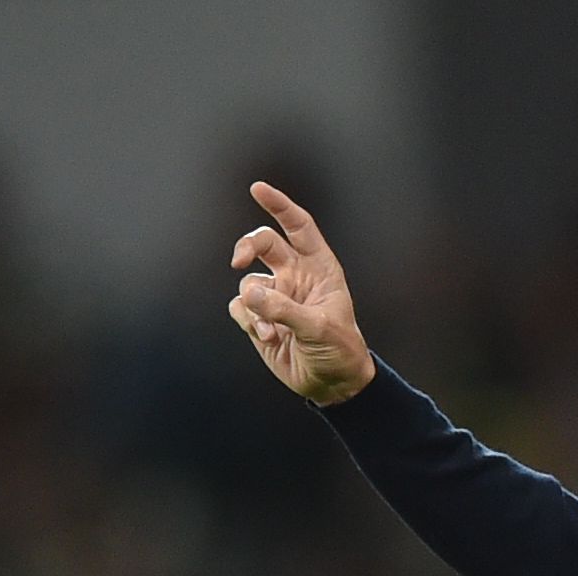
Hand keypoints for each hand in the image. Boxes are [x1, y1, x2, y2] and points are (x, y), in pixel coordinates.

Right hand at [228, 180, 374, 405]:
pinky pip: (241, 308)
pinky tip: (267, 337)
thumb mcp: (319, 328)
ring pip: (248, 282)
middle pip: (263, 243)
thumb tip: (249, 292)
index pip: (298, 226)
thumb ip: (284, 309)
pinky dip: (249, 320)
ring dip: (254, 305)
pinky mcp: (260, 318)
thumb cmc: (340, 350)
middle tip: (237, 260)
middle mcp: (294, 275)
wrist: (333, 384)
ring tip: (271, 330)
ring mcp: (276, 296)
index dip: (279, 205)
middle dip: (246, 246)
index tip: (258, 189)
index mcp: (319, 267)